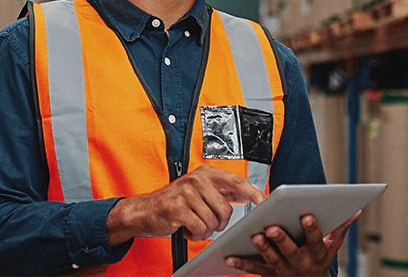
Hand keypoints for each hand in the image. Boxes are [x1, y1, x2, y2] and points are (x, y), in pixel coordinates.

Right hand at [106, 166, 264, 245]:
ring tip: (193, 223)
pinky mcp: (178, 207)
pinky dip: (194, 234)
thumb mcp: (199, 190)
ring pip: (213, 221)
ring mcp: (187, 192)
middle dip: (219, 223)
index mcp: (206, 173)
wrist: (145, 211)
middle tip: (206, 222)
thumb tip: (250, 193)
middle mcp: (197, 179)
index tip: (263, 201)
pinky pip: (199, 228)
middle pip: (226, 209)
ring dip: (205, 230)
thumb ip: (221, 191)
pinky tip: (186, 227)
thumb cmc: (174, 202)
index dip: (252, 192)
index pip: (235, 182)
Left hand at [224, 210, 360, 275]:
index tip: (308, 215)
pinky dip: (241, 263)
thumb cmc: (319, 257)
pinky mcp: (269, 274)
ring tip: (254, 235)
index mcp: (317, 253)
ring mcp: (284, 270)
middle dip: (281, 239)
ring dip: (262, 248)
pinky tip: (229, 256)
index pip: (315, 239)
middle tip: (272, 227)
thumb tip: (355, 209)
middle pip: (291, 251)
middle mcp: (301, 262)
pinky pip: (254, 268)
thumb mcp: (332, 245)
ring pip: (272, 259)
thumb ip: (340, 227)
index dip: (312, 228)